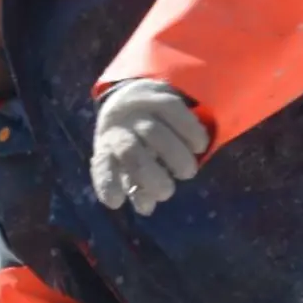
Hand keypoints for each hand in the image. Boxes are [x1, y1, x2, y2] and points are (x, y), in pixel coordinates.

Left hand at [90, 78, 210, 216]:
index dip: (108, 184)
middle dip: (150, 176)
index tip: (117, 202)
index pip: (103, 167)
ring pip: (152, 132)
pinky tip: (200, 146)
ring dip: (175, 156)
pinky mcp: (156, 94)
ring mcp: (135, 109)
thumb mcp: (127, 166)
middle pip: (129, 151)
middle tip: (168, 192)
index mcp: (106, 148)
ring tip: (188, 173)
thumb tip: (147, 208)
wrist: (131, 99)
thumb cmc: (131, 143)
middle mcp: (116, 127)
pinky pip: (174, 111)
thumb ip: (137, 188)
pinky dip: (190, 131)